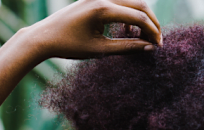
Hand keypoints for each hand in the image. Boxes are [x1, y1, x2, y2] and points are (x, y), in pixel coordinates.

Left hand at [25, 0, 162, 59]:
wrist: (44, 37)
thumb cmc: (69, 46)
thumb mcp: (100, 50)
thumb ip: (126, 48)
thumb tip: (149, 49)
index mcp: (102, 9)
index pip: (138, 17)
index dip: (152, 32)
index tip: (158, 47)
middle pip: (139, 4)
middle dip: (152, 23)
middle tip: (157, 41)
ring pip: (132, 1)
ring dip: (142, 18)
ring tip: (144, 38)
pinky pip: (120, 2)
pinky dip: (129, 14)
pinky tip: (128, 31)